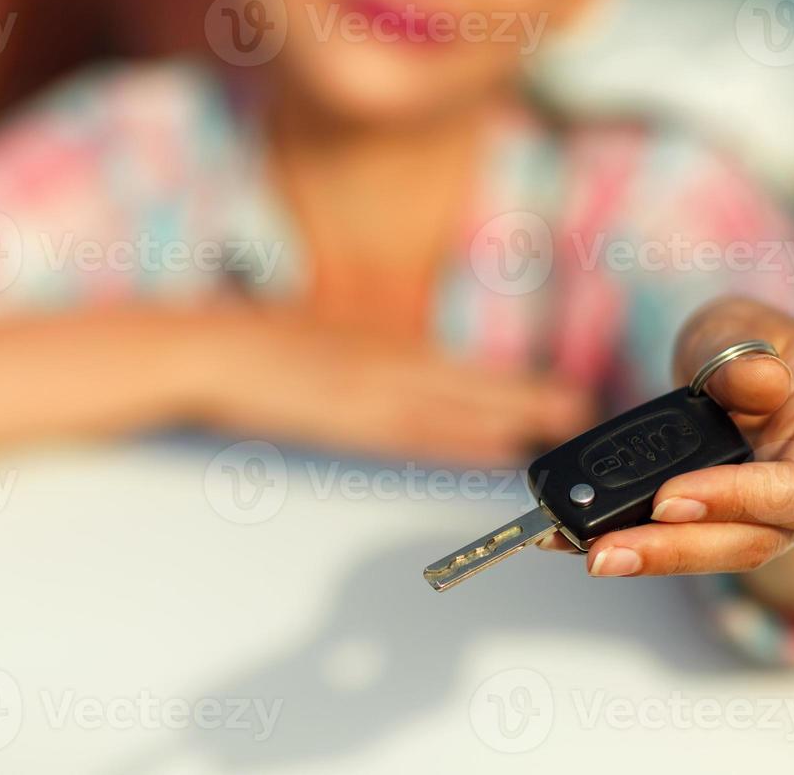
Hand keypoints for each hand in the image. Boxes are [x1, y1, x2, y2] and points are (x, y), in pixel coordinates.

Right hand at [196, 307, 595, 465]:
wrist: (211, 348)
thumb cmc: (259, 346)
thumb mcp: (322, 343)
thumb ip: (365, 360)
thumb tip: (402, 377)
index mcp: (380, 347)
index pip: (457, 371)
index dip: (509, 384)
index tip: (556, 394)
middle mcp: (385, 363)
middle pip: (470, 383)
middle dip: (527, 396)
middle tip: (583, 408)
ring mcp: (371, 388)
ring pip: (456, 405)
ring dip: (510, 415)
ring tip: (562, 425)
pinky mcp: (349, 415)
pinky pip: (417, 433)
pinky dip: (461, 441)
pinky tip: (498, 450)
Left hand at [543, 297, 793, 578]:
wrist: (760, 372)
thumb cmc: (763, 349)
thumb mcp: (754, 328)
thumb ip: (746, 353)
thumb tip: (754, 383)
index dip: (738, 500)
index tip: (670, 497)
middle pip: (749, 541)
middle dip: (672, 549)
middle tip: (604, 551)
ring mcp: (765, 519)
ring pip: (713, 552)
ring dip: (647, 558)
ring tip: (586, 552)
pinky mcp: (721, 526)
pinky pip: (681, 538)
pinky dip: (629, 539)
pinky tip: (573, 539)